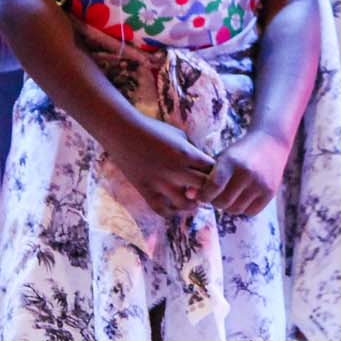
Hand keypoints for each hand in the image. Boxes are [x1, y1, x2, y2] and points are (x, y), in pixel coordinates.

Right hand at [105, 113, 219, 217]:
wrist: (121, 130)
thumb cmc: (153, 129)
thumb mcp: (179, 135)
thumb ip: (194, 152)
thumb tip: (206, 167)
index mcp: (187, 154)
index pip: (214, 171)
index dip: (218, 176)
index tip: (216, 177)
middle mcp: (176, 170)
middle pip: (205, 189)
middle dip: (210, 192)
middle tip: (210, 193)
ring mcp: (160, 182)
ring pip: (186, 204)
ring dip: (193, 204)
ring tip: (194, 202)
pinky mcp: (145, 190)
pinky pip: (163, 210)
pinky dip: (172, 212)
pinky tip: (175, 206)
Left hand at [209, 127, 289, 215]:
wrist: (270, 142)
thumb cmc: (239, 153)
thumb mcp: (223, 158)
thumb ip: (207, 176)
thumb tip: (189, 196)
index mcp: (231, 161)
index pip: (213, 187)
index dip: (204, 195)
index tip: (202, 195)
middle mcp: (247, 173)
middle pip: (223, 202)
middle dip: (216, 202)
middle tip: (216, 196)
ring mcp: (260, 184)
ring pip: (236, 209)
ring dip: (229, 206)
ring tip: (229, 196)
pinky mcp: (270, 192)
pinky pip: (250, 212)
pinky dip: (243, 208)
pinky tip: (243, 197)